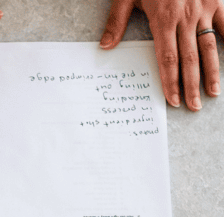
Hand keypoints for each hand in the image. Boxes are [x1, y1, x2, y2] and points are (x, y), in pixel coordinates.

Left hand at [100, 0, 222, 109]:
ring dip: (213, 72)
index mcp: (163, 19)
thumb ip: (117, 21)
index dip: (170, 82)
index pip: (167, 59)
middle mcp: (185, 17)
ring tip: (213, 92)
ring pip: (210, 46)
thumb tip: (104, 47)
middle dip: (191, 86)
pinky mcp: (216, 0)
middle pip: (189, 59)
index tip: (173, 100)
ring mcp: (203, 8)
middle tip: (194, 106)